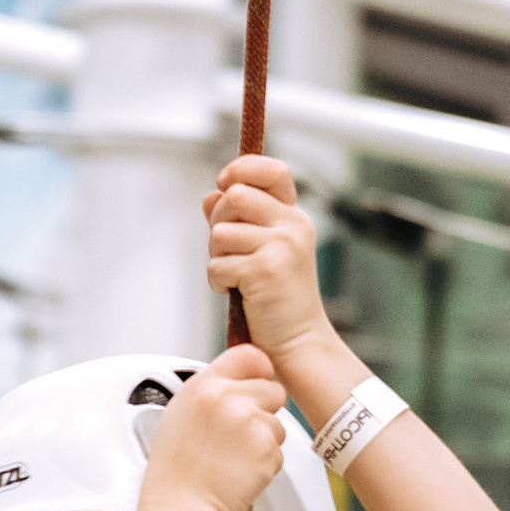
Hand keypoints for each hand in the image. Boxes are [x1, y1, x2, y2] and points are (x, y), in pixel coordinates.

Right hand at [143, 343, 285, 510]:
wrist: (183, 509)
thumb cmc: (177, 470)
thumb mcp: (180, 415)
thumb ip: (210, 392)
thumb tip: (237, 381)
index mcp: (203, 387)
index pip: (249, 355)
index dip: (259, 370)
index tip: (258, 380)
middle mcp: (228, 400)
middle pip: (272, 389)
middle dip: (264, 410)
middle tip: (240, 433)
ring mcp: (251, 424)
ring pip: (278, 423)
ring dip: (264, 439)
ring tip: (232, 457)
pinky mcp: (268, 450)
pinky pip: (279, 450)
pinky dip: (265, 462)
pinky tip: (239, 471)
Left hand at [205, 156, 337, 364]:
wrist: (298, 341)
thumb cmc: (277, 298)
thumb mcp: (262, 250)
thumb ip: (239, 220)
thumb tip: (211, 194)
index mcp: (294, 216)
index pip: (272, 170)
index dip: (241, 169)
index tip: (224, 184)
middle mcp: (293, 225)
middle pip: (234, 196)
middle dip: (218, 222)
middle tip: (228, 250)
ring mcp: (282, 246)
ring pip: (220, 232)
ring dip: (217, 256)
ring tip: (236, 276)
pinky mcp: (265, 271)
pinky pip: (217, 264)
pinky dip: (218, 281)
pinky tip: (236, 292)